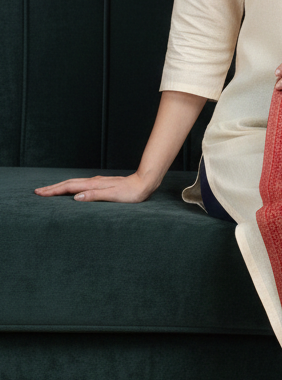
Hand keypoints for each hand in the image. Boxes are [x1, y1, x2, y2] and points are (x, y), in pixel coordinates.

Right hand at [34, 172, 155, 202]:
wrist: (144, 183)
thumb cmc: (131, 193)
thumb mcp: (113, 196)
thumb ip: (95, 196)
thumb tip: (76, 197)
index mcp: (93, 185)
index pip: (69, 187)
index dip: (54, 191)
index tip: (40, 193)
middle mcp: (93, 182)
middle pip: (68, 183)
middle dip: (52, 188)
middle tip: (38, 192)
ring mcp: (97, 182)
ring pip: (74, 183)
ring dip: (60, 187)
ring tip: (49, 191)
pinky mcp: (102, 184)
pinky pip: (81, 185)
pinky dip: (71, 187)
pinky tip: (72, 191)